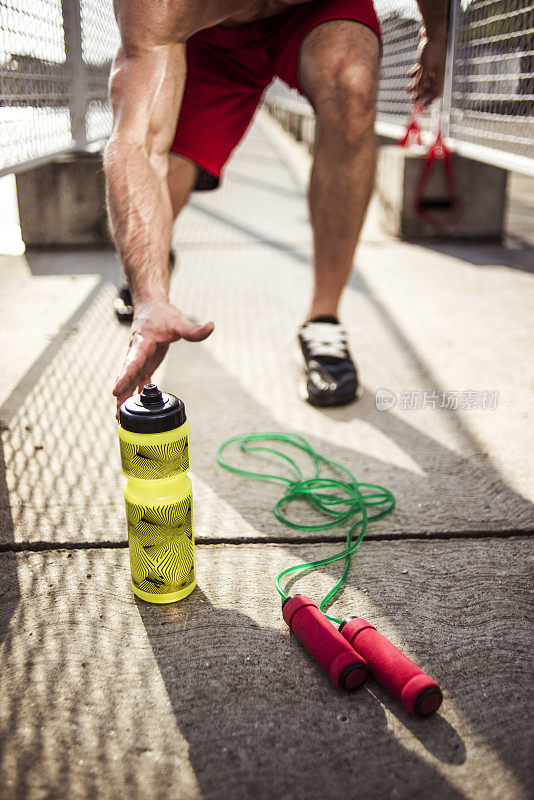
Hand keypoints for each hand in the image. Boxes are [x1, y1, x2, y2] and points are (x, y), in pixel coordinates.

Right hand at [113, 298, 213, 416]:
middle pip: (126, 377)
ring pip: (129, 383)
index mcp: (142, 344)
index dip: (124, 376)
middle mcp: (136, 354)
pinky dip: (135, 395)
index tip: (114, 390)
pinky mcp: (144, 366)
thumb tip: (210, 327)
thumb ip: (193, 329)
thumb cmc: (162, 314)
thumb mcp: (178, 321)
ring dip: (125, 400)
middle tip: (118, 415)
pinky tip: (135, 411)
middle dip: (122, 396)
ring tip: (121, 420)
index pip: (132, 361)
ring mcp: (139, 362)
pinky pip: (137, 383)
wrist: (151, 308)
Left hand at [407, 27, 446, 106]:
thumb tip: (417, 92)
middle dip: (421, 94)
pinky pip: (421, 71)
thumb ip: (421, 80)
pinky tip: (408, 75)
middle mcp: (437, 72)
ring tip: (407, 90)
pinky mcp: (427, 59)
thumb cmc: (431, 48)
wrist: (432, 31)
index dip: (429, 100)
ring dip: (416, 85)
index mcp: (440, 75)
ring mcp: (432, 66)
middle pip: (429, 87)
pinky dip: (415, 74)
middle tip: (412, 100)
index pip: (436, 92)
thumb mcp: (425, 66)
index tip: (421, 107)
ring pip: (424, 79)